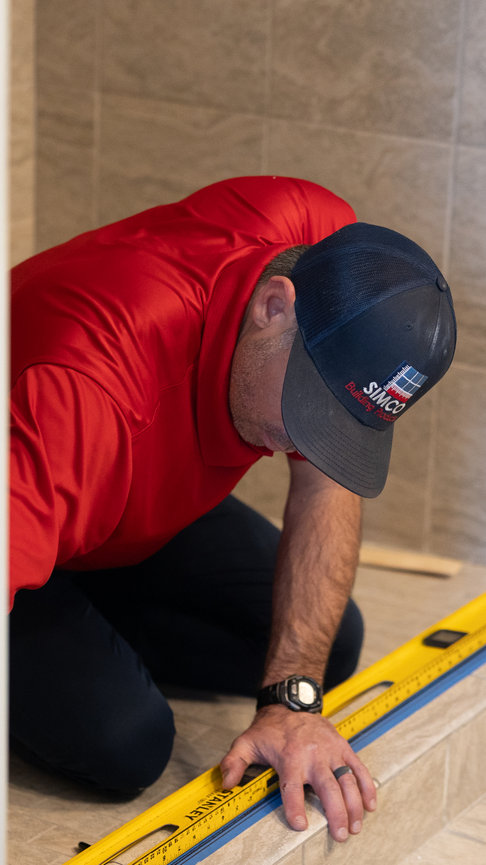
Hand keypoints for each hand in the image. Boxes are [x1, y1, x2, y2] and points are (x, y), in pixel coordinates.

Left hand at [219, 705, 376, 842]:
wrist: (291, 702)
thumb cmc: (269, 728)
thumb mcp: (246, 742)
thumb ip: (234, 763)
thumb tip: (226, 783)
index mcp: (289, 757)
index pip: (291, 787)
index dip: (294, 807)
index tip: (299, 825)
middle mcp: (312, 755)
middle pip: (327, 788)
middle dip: (336, 813)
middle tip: (340, 835)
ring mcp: (331, 750)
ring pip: (347, 780)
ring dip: (354, 805)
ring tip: (356, 827)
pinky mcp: (343, 746)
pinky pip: (358, 767)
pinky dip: (367, 786)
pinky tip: (370, 805)